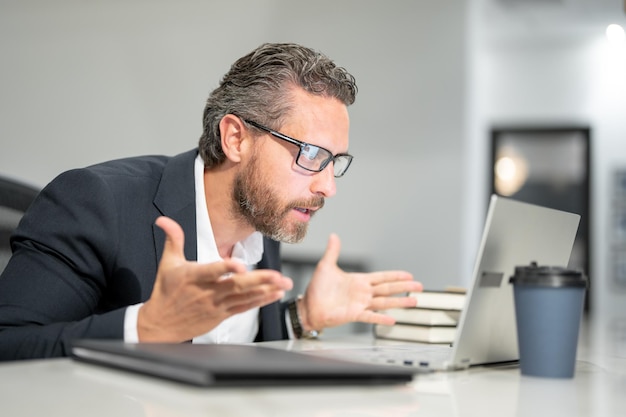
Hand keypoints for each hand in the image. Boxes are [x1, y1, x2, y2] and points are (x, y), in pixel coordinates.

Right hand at [138, 216, 292, 341]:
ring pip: (244, 297)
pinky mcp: (222, 315)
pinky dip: (260, 301)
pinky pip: (244, 307)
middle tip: (277, 276)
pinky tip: (275, 294)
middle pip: (235, 286)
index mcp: (193, 277)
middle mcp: (207, 292)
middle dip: (258, 280)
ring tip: (284, 284)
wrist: (161, 325)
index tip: (240, 266)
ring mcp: (216, 305)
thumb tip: (163, 219)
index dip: (225, 268)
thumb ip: (173, 239)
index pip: (211, 271)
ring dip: (266, 290)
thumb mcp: (167, 263)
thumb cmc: (165, 291)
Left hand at [299, 234, 422, 331]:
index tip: (409, 275)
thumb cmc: (316, 289)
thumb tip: (334, 236)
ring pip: (384, 302)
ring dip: (399, 302)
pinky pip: (370, 316)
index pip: (381, 277)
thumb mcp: (325, 266)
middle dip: (404, 287)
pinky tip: (393, 319)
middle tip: (419, 286)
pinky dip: (381, 318)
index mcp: (358, 281)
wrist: (308, 307)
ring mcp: (360, 304)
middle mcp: (362, 293)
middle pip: (388, 289)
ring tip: (414, 302)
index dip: (395, 275)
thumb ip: (332, 251)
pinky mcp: (354, 314)